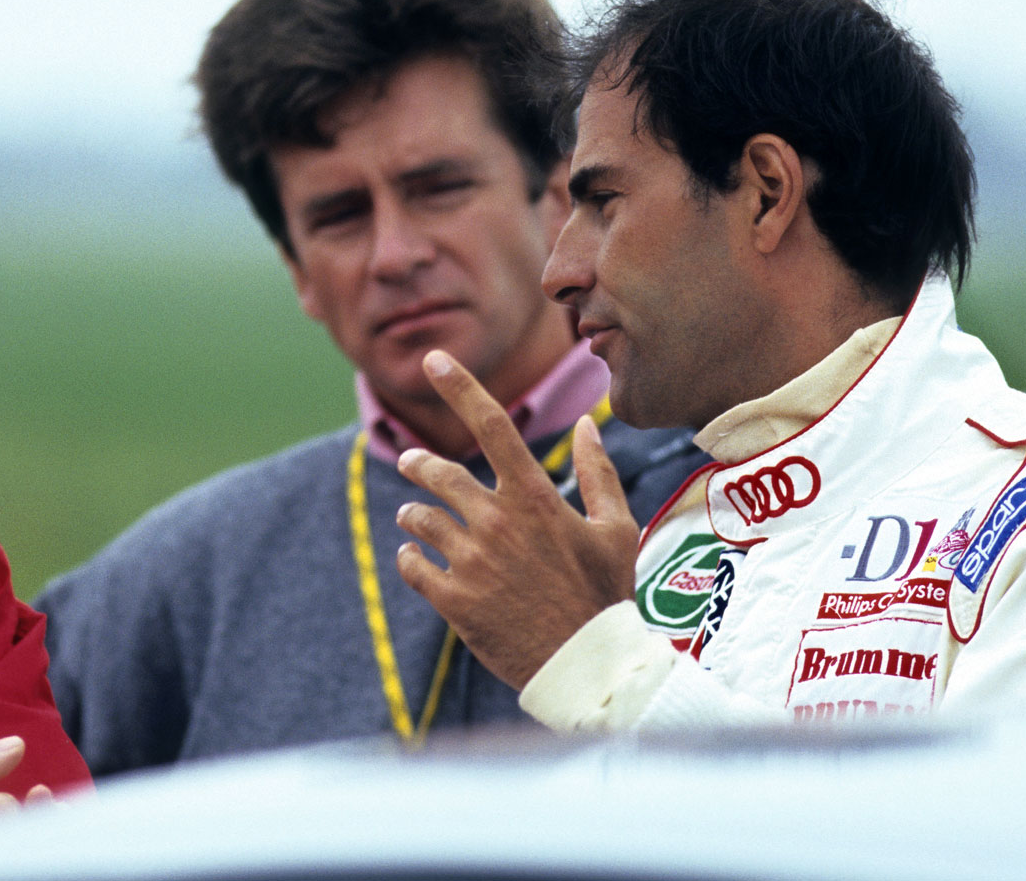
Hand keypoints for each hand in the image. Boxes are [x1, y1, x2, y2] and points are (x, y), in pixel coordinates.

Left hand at [394, 349, 639, 689]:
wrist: (589, 666)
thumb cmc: (607, 596)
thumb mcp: (616, 529)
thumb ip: (598, 473)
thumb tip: (588, 424)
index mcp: (535, 499)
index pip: (493, 426)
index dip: (459, 387)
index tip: (432, 359)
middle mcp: (498, 523)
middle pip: (440, 474)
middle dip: (419, 464)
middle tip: (410, 462)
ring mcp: (472, 562)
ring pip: (419, 519)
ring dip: (412, 514)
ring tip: (413, 517)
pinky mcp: (453, 601)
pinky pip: (412, 566)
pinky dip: (409, 558)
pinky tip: (414, 559)